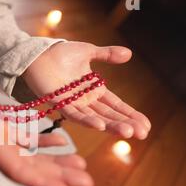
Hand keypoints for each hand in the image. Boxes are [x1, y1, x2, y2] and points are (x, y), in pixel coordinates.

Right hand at [0, 117, 92, 185]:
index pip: (10, 167)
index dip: (39, 183)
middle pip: (25, 167)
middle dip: (55, 178)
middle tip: (88, 183)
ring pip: (26, 157)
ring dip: (54, 164)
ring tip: (82, 169)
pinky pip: (23, 141)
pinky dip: (43, 145)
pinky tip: (62, 143)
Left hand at [23, 41, 150, 138]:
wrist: (38, 54)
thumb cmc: (60, 54)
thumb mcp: (88, 52)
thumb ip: (107, 55)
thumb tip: (129, 54)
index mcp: (94, 90)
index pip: (116, 105)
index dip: (130, 115)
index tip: (146, 125)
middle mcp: (85, 100)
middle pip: (108, 115)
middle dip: (125, 124)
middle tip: (142, 134)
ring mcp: (72, 103)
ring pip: (95, 117)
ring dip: (110, 125)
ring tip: (127, 132)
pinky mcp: (58, 102)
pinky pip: (74, 114)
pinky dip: (87, 120)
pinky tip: (99, 126)